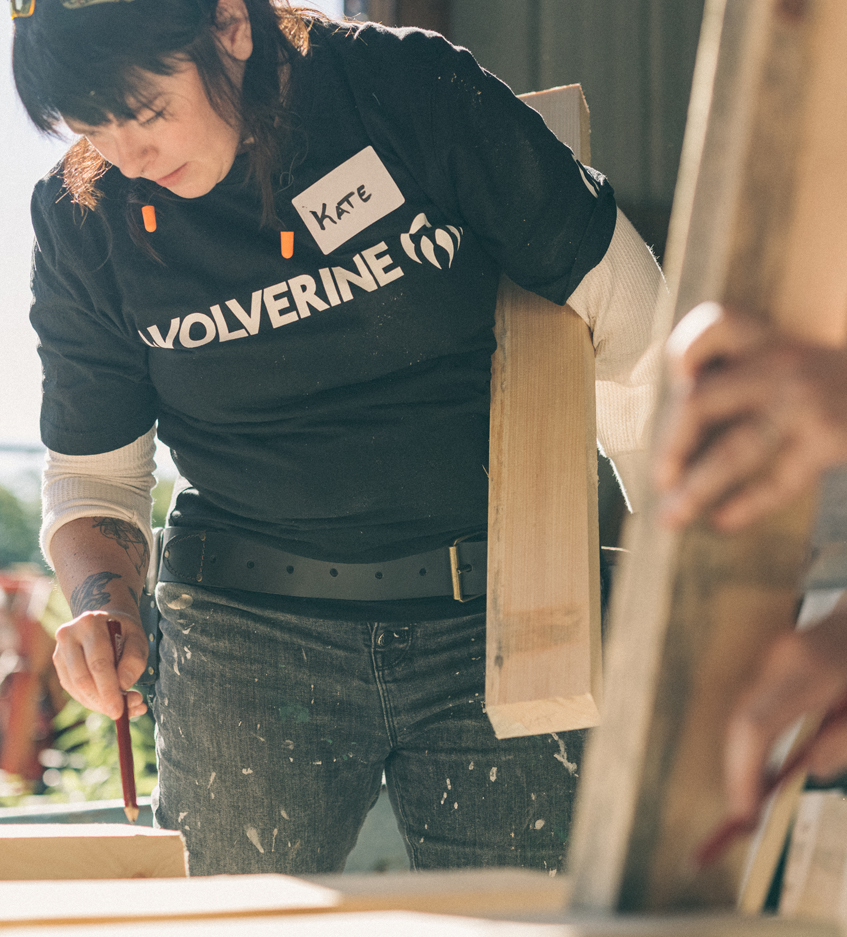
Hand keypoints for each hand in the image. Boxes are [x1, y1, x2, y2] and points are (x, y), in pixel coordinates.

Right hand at [53, 610, 147, 720]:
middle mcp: (69, 635)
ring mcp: (59, 650)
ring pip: (75, 688)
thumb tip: (124, 685)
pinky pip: (73, 689)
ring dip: (98, 703)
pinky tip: (108, 701)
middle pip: (82, 679)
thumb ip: (134, 660)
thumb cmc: (124, 630)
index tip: (119, 711)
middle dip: (102, 701)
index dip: (108, 690)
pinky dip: (91, 700)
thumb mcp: (138, 638)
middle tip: (122, 713)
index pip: (98, 663)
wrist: (105, 619)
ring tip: (124, 705)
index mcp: (90, 624)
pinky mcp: (58, 664)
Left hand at [655, 302, 846, 530]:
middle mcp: (780, 365)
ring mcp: (804, 402)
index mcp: (768, 341)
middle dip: (671, 446)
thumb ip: (745, 376)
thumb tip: (680, 429)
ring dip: (696, 489)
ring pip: (733, 451)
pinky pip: (778, 479)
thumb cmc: (833, 386)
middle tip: (660, 479)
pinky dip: (747, 504)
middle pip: (700, 401)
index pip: (717, 323)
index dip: (686, 350)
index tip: (678, 380)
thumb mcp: (793, 360)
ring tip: (672, 517)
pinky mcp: (830, 436)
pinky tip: (723, 520)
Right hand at [725, 607, 846, 822]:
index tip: (747, 816)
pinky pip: (755, 700)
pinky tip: (765, 764)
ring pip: (744, 710)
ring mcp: (778, 652)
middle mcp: (782, 657)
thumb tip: (811, 770)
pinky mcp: (780, 655)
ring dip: (743, 755)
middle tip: (745, 816)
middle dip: (737, 771)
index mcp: (809, 670)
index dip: (743, 775)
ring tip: (754, 797)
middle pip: (740, 720)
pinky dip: (753, 736)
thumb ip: (844, 742)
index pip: (755, 728)